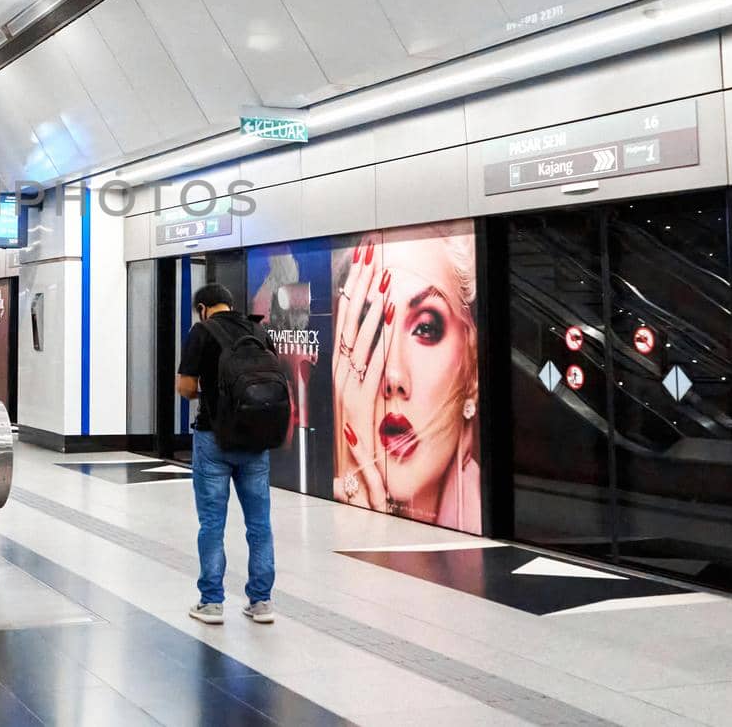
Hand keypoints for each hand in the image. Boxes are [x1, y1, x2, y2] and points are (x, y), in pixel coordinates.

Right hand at [333, 237, 390, 508]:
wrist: (363, 473)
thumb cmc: (371, 437)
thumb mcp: (371, 397)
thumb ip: (375, 371)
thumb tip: (385, 337)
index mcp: (344, 368)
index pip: (346, 319)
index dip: (354, 291)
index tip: (363, 265)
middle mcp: (343, 374)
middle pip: (350, 321)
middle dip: (360, 288)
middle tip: (370, 258)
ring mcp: (350, 387)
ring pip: (360, 339)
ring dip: (369, 309)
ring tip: (379, 281)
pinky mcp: (361, 402)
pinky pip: (372, 366)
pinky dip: (379, 344)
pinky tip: (388, 323)